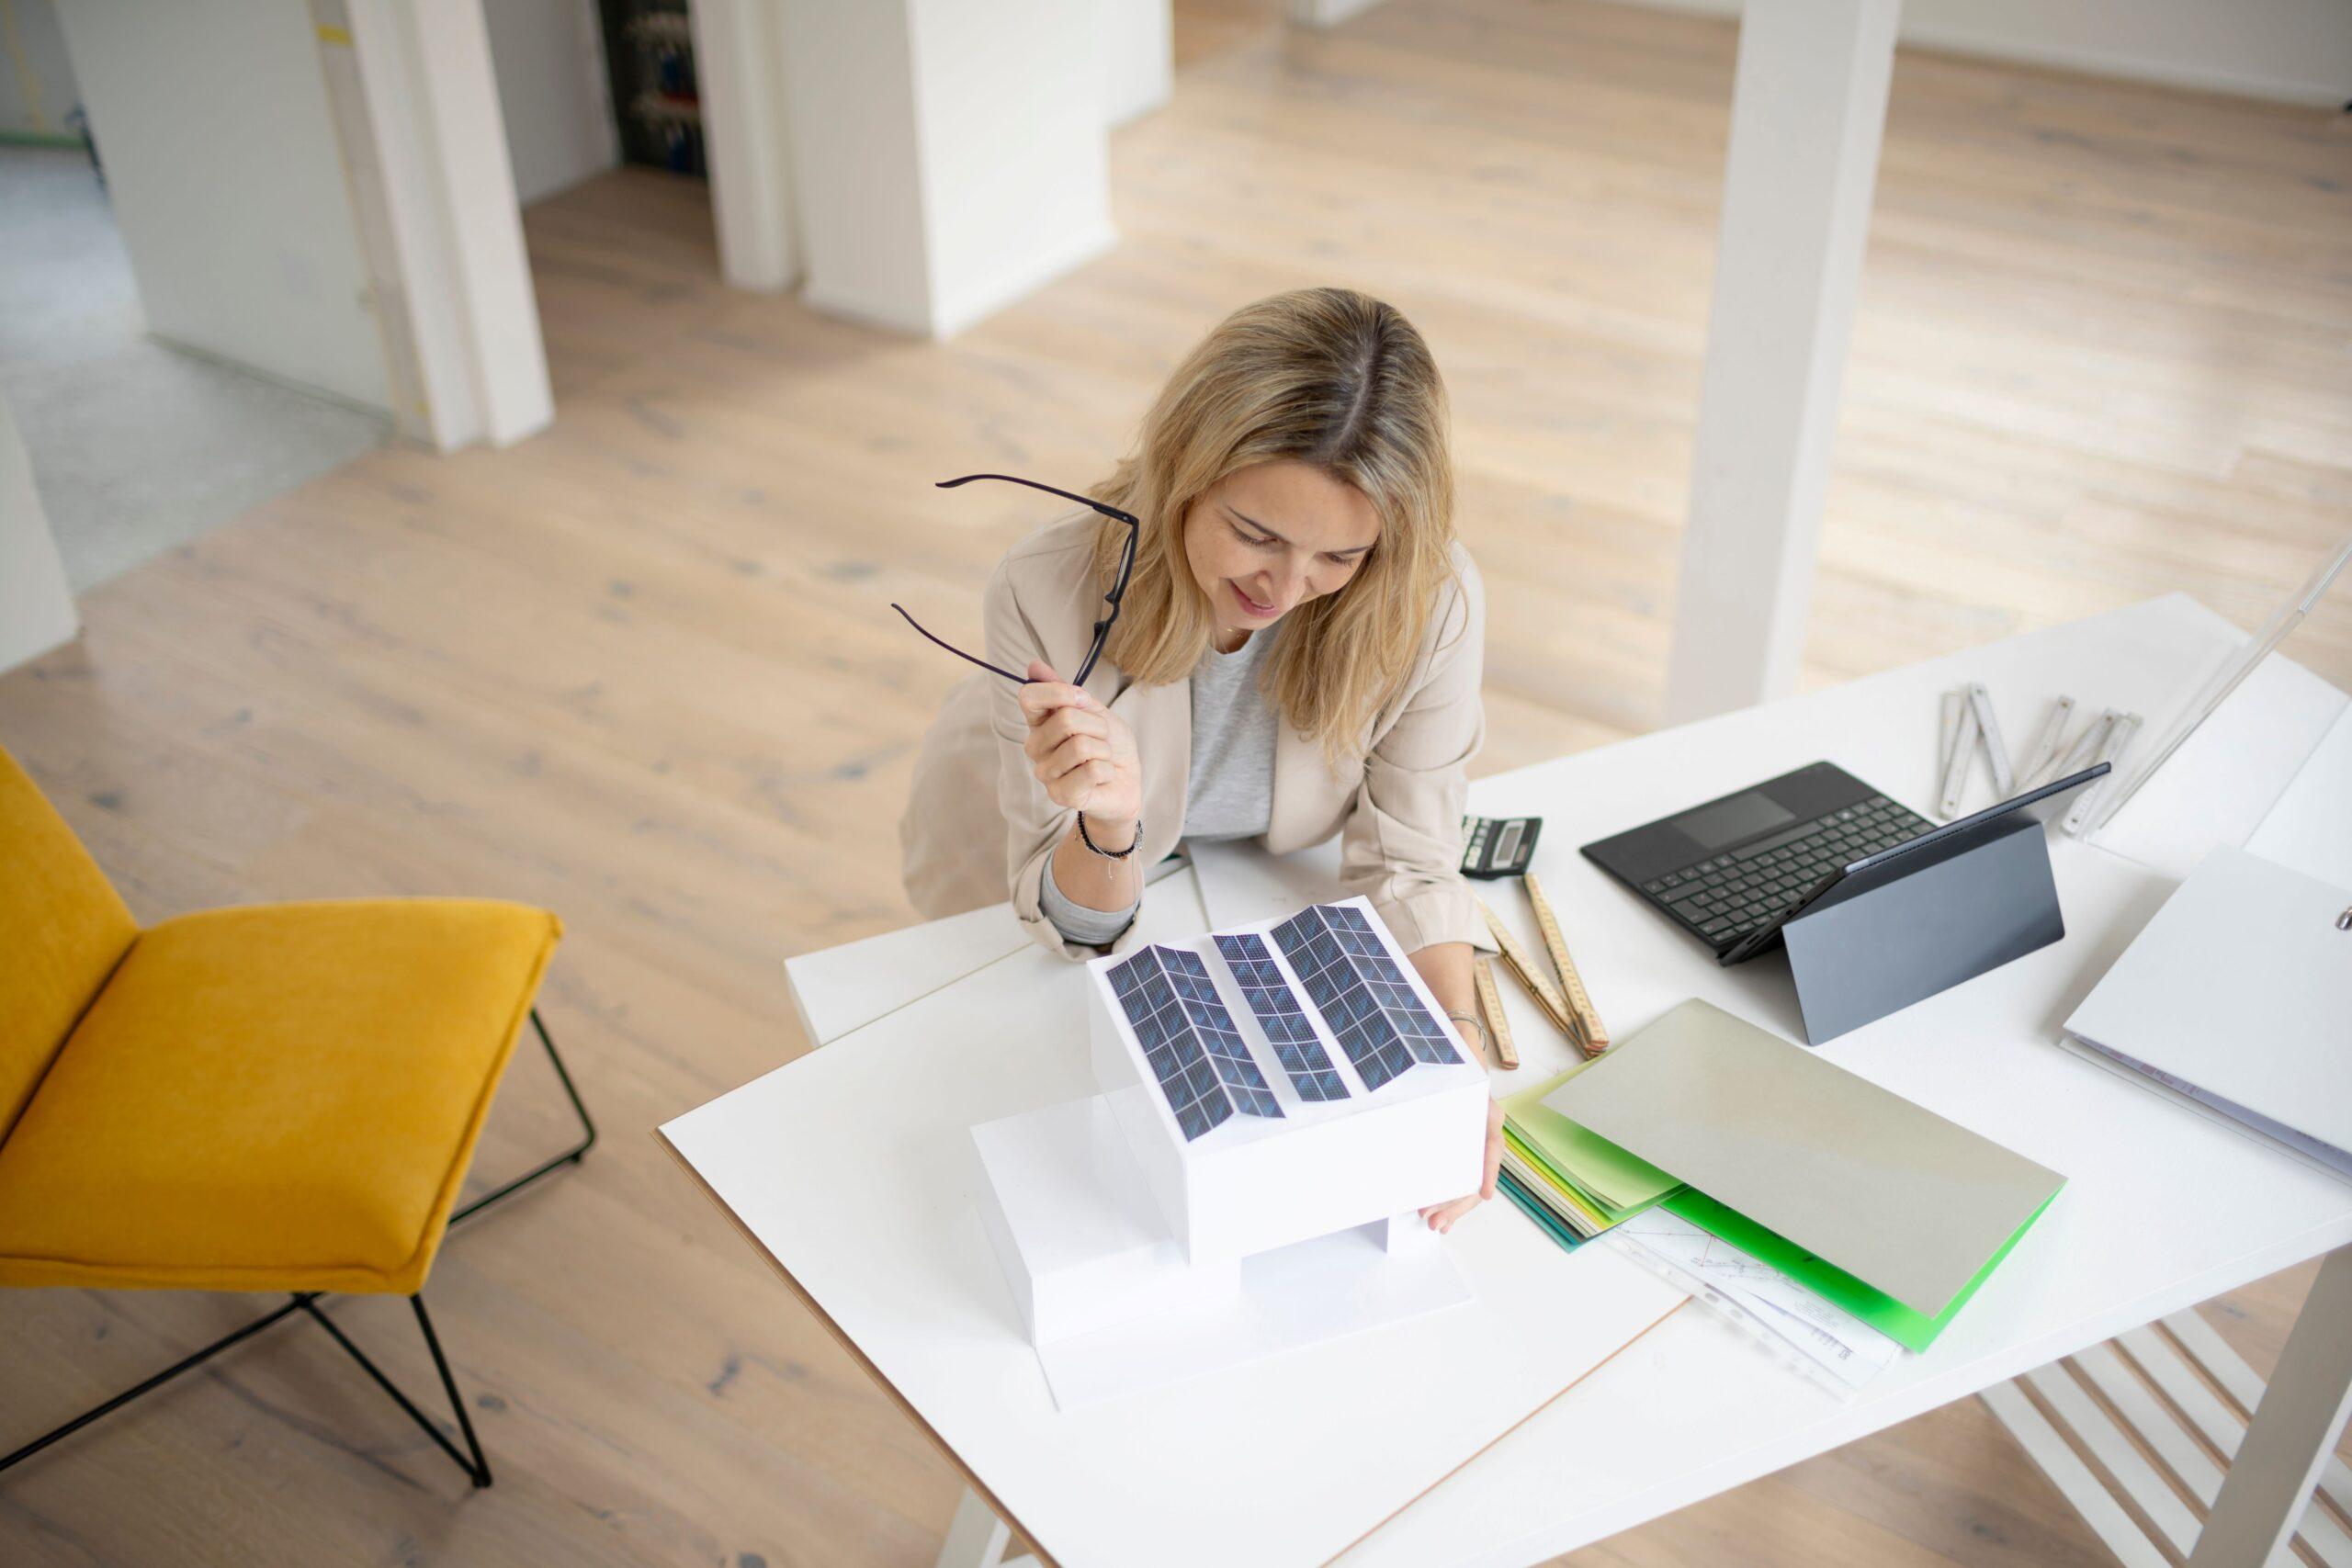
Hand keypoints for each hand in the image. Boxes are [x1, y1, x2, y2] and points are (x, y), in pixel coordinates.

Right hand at [1017, 659, 1142, 827]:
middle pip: (1065, 719)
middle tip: (1102, 738)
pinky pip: (1092, 770)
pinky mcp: (1060, 795)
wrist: (1127, 779)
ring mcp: (1046, 773)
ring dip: (1104, 750)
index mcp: (1039, 722)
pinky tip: (1102, 777)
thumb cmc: (1109, 744)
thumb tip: (1033, 665)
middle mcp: (1035, 747)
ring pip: (1081, 746)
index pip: (1029, 697)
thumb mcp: (1093, 710)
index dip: (1060, 692)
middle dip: (1097, 725)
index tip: (1083, 700)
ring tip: (1102, 758)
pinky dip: (1107, 770)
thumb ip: (1064, 690)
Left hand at [1422, 1098, 1503, 1233]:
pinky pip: (1460, 1189)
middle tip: (1437, 1220)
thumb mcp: (1471, 1090)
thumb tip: (1458, 1109)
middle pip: (1477, 1182)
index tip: (1487, 1193)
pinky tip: (1443, 1222)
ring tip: (1435, 1224)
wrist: (1462, 1086)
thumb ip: (1470, 1103)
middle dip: (1457, 1205)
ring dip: (1451, 1210)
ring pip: (1468, 1191)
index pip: (1492, 1152)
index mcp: (1490, 1130)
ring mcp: (1475, 1161)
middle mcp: (1487, 1150)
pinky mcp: (1463, 1167)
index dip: (1489, 1173)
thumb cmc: (1465, 1089)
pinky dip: (1451, 1206)